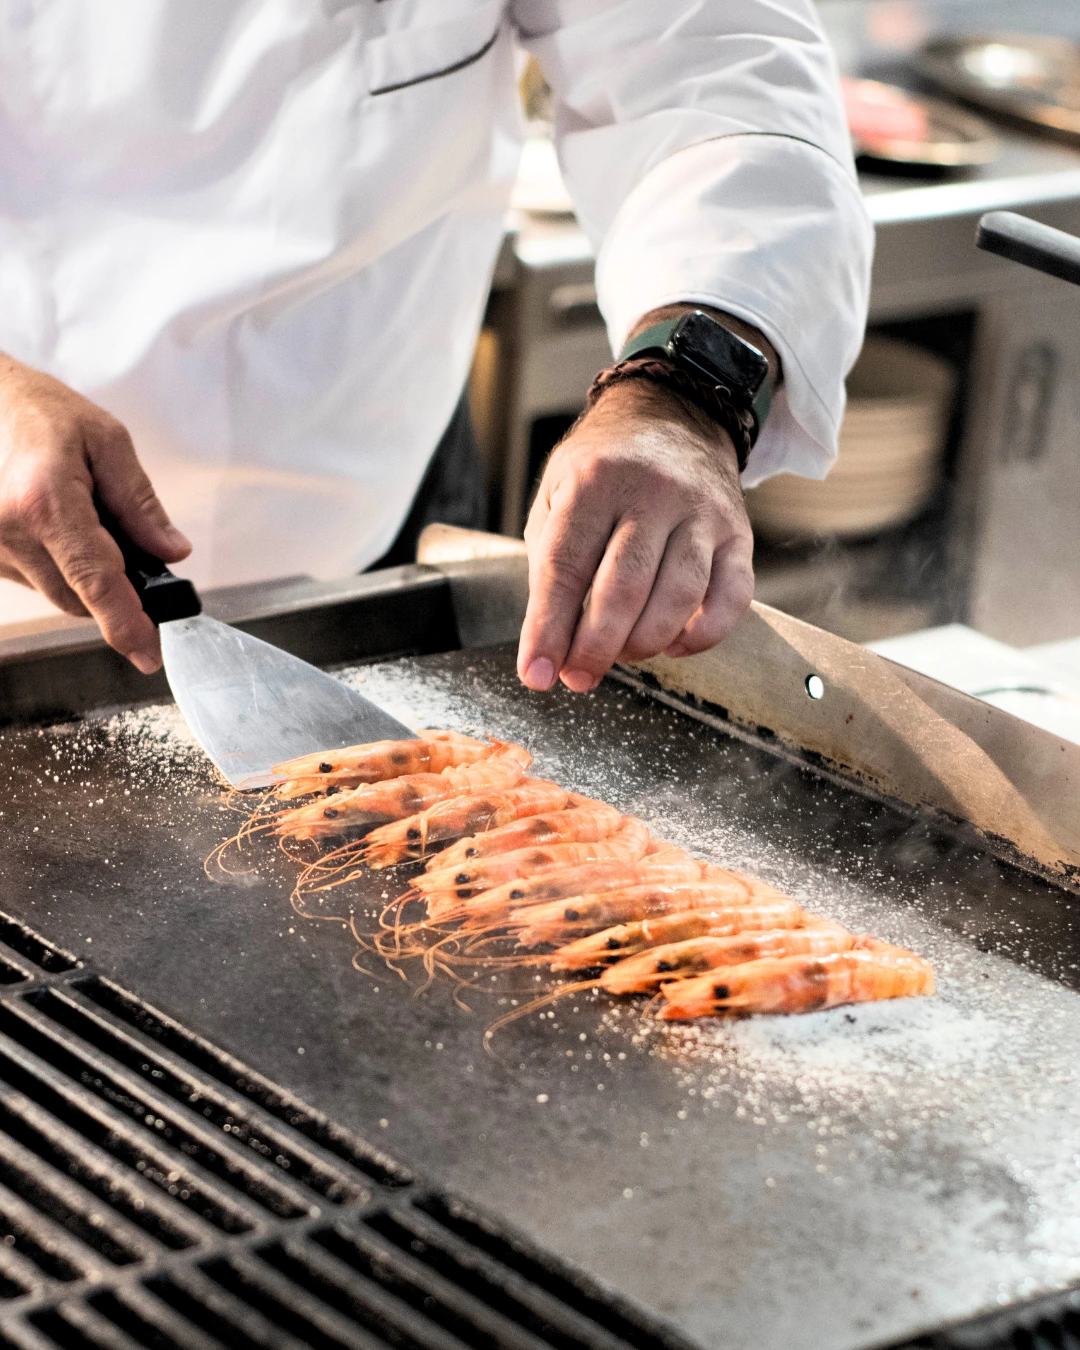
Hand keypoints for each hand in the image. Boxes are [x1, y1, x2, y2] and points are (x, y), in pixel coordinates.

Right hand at [0, 354, 189, 671]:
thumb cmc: (49, 418)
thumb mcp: (109, 443)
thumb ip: (141, 503)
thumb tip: (172, 553)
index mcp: (45, 502)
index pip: (94, 580)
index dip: (125, 623)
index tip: (148, 653)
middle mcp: (11, 531)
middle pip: (81, 598)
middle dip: (118, 590)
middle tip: (135, 549)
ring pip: (62, 595)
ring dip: (88, 577)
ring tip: (90, 523)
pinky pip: (43, 582)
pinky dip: (65, 569)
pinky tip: (65, 531)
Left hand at [517, 376, 754, 692]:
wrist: (673, 416)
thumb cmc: (603, 468)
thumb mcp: (556, 495)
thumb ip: (551, 566)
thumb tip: (551, 645)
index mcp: (594, 480)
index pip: (566, 565)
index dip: (548, 627)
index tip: (536, 672)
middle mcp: (652, 491)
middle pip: (624, 588)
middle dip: (595, 647)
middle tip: (577, 677)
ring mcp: (701, 512)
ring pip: (678, 597)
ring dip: (644, 645)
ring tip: (620, 655)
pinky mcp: (738, 533)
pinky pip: (732, 598)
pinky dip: (703, 636)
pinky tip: (673, 644)